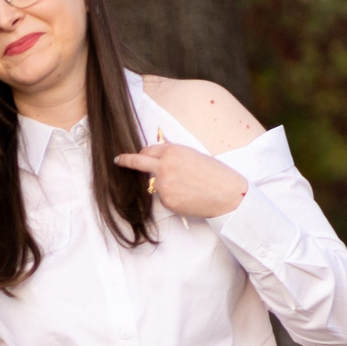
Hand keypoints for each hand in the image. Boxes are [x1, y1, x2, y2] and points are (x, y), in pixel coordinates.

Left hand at [112, 143, 247, 219]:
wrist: (227, 194)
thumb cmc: (216, 174)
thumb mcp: (194, 155)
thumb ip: (175, 152)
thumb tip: (162, 145)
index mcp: (173, 151)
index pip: (148, 149)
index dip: (142, 153)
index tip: (130, 155)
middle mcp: (164, 166)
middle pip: (138, 162)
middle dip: (126, 161)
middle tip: (119, 161)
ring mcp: (163, 184)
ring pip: (153, 183)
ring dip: (162, 184)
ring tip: (186, 186)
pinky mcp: (166, 200)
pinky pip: (162, 198)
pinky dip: (171, 197)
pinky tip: (187, 196)